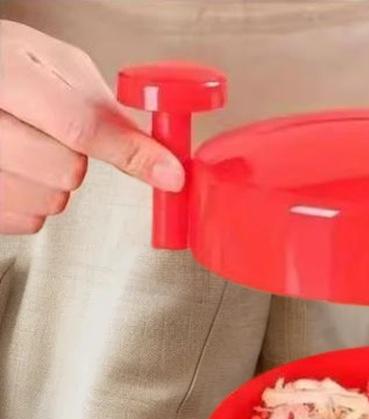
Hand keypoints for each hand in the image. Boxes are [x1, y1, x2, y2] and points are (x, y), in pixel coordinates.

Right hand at [0, 21, 183, 233]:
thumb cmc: (12, 66)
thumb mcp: (60, 68)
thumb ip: (108, 110)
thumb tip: (159, 157)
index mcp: (5, 71)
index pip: (79, 124)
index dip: (130, 152)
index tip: (170, 173)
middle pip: (65, 170)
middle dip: (77, 160)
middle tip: (58, 135)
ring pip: (48, 201)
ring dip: (54, 184)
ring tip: (32, 147)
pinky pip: (27, 221)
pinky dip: (33, 202)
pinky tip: (19, 169)